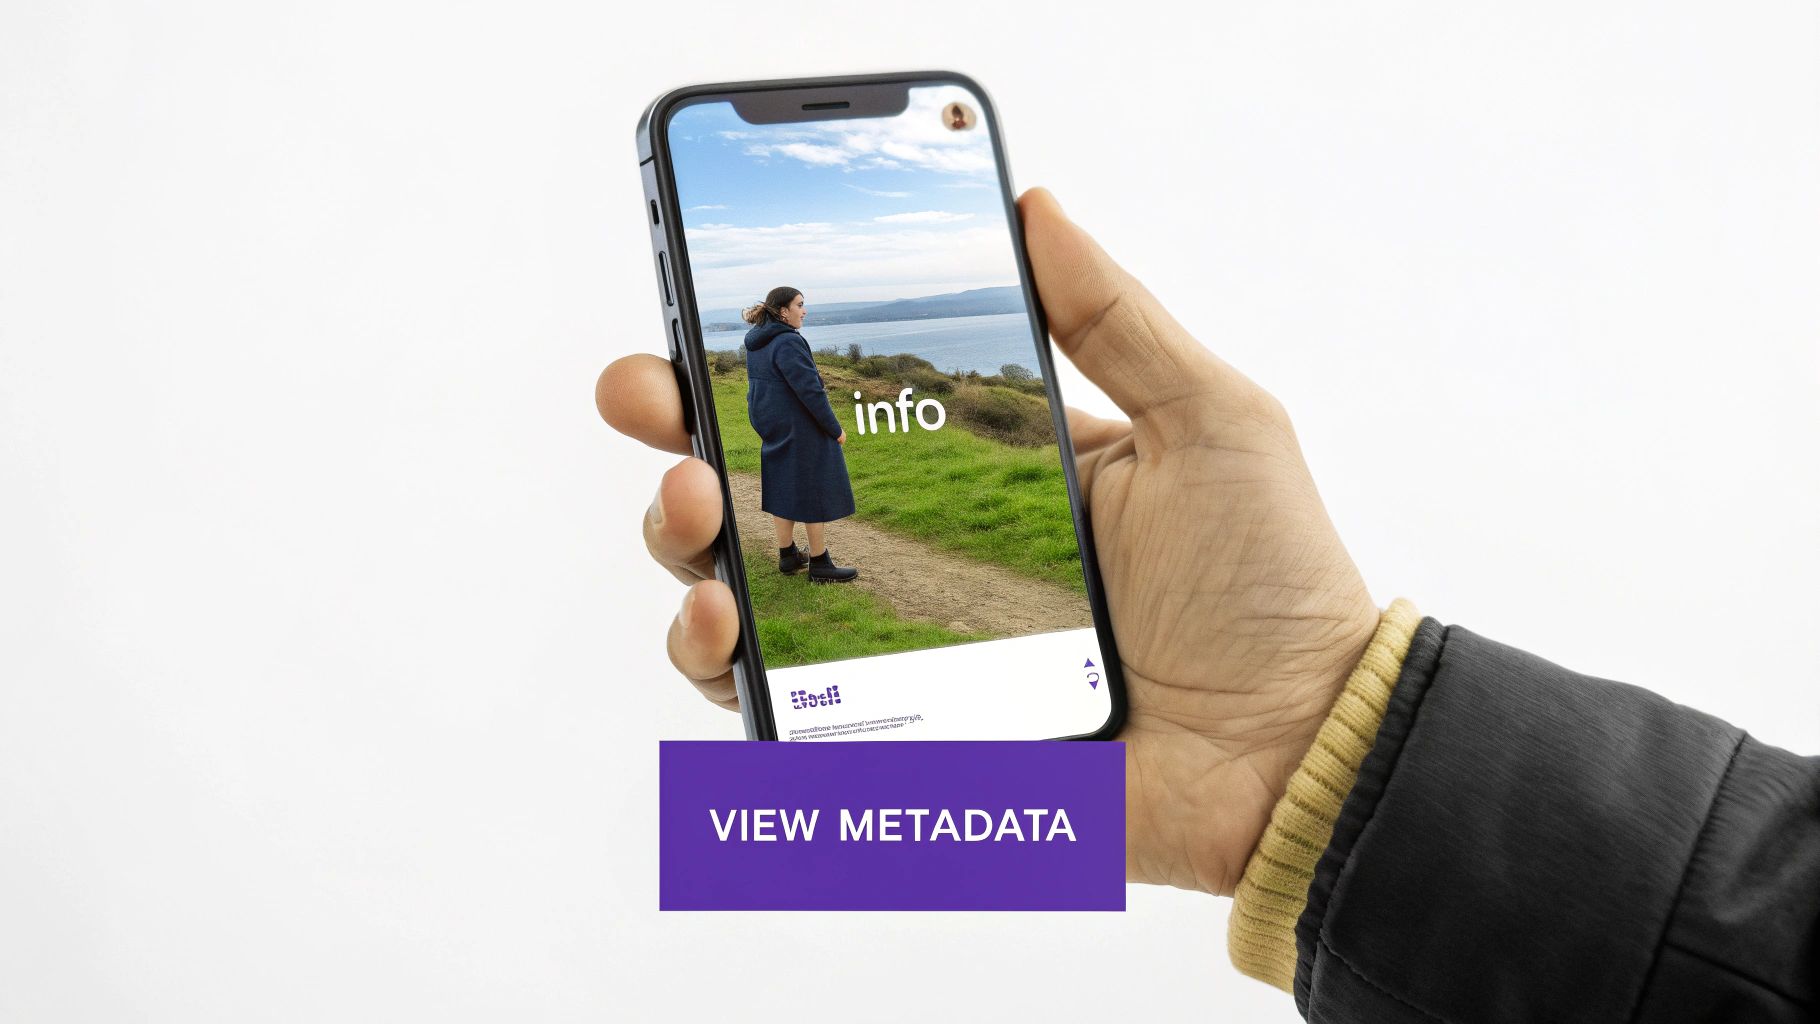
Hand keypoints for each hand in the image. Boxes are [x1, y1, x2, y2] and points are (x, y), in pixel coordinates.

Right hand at [595, 187, 1379, 897]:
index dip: (760, 372)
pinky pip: (785, 723)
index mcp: (988, 475)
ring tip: (694, 516)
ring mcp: (909, 661)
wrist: (1297, 747)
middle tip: (653, 403)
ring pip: (749, 608)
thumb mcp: (1207, 419)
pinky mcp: (909, 751)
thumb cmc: (1267, 585)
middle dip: (684, 445)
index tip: (699, 322)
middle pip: (767, 504)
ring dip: (687, 554)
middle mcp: (931, 562)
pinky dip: (732, 680)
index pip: (847, 414)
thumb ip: (1113, 317)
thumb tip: (1034, 205)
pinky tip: (726, 630)